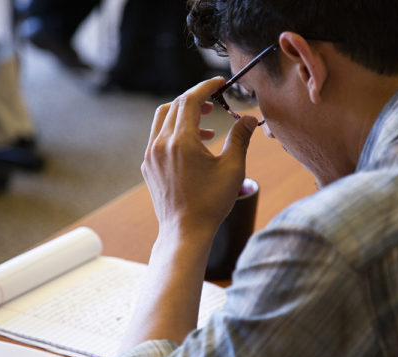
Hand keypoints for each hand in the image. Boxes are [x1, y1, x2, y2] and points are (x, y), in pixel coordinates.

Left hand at [142, 77, 258, 237]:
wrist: (185, 232)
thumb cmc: (211, 203)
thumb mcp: (233, 169)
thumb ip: (240, 138)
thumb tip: (249, 119)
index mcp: (181, 141)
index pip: (190, 100)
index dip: (206, 87)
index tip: (220, 83)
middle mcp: (161, 144)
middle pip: (175, 106)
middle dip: (196, 99)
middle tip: (215, 102)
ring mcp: (151, 155)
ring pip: (163, 120)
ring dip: (184, 115)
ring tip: (208, 128)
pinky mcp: (148, 167)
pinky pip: (158, 137)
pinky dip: (174, 132)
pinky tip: (193, 147)